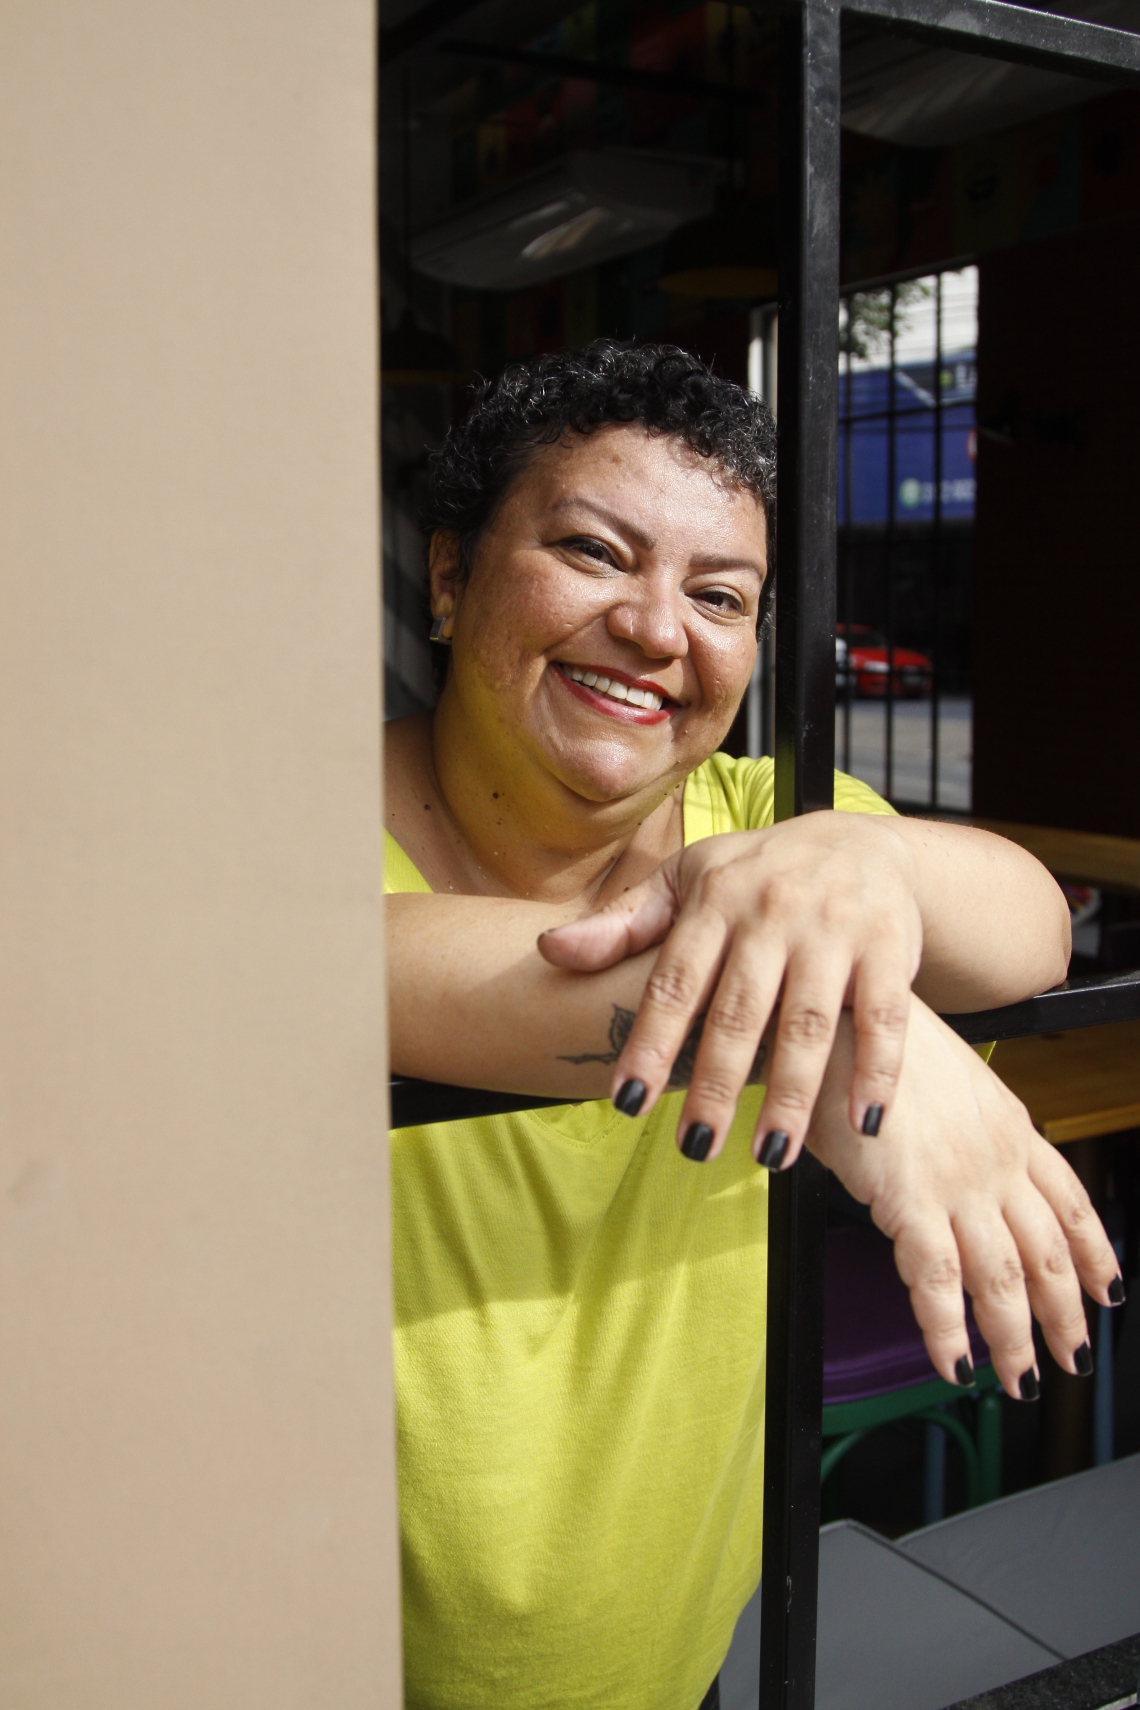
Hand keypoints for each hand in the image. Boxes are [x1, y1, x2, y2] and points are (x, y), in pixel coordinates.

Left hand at [538, 813, 922, 1161]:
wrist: (860, 842)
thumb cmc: (756, 875)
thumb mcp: (686, 881)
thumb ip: (622, 924)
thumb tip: (548, 950)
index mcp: (714, 901)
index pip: (673, 982)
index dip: (648, 1043)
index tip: (623, 1101)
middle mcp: (772, 914)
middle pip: (739, 1013)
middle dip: (715, 1084)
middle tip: (694, 1147)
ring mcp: (834, 931)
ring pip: (808, 1023)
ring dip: (791, 1093)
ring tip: (769, 1155)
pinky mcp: (890, 949)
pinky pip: (884, 1019)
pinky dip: (877, 1072)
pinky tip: (862, 1124)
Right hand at [809, 995, 1123, 1394]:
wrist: (840, 1017)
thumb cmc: (874, 1042)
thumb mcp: (944, 1079)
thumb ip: (960, 1130)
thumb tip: (952, 1164)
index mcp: (1009, 1126)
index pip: (1071, 1202)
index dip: (1094, 1253)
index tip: (1108, 1288)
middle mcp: (995, 1160)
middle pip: (1047, 1252)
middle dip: (1064, 1313)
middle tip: (1071, 1356)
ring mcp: (958, 1183)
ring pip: (1003, 1279)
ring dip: (1014, 1337)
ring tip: (1017, 1378)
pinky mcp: (910, 1200)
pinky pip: (938, 1282)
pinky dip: (948, 1331)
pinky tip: (954, 1362)